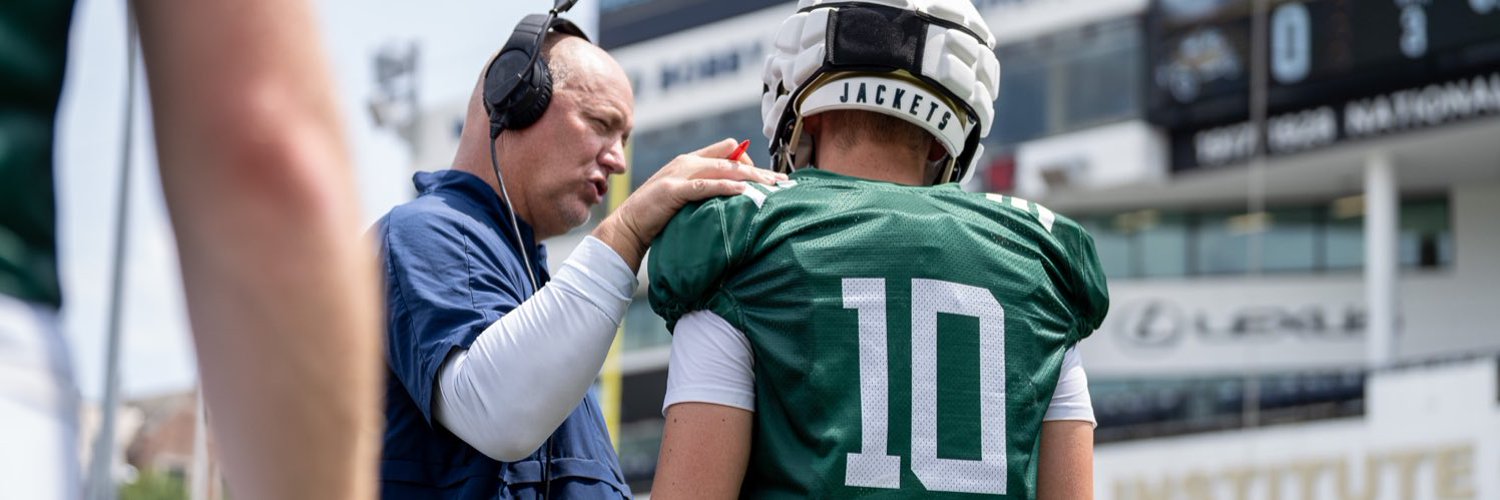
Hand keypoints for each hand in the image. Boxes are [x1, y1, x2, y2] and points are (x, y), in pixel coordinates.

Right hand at [593, 138, 783, 269]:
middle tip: (783, 182)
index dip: (752, 161)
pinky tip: (742, 189)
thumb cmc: (659, 216)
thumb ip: (705, 190)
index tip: (771, 177)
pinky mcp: (673, 190)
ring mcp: (679, 174)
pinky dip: (724, 186)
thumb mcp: (686, 198)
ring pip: (722, 169)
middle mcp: (686, 162)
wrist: (629, 226)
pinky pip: (704, 185)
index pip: (728, 151)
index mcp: (690, 161)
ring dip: (750, 176)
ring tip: (771, 186)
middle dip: (760, 170)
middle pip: (732, 160)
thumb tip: (734, 193)